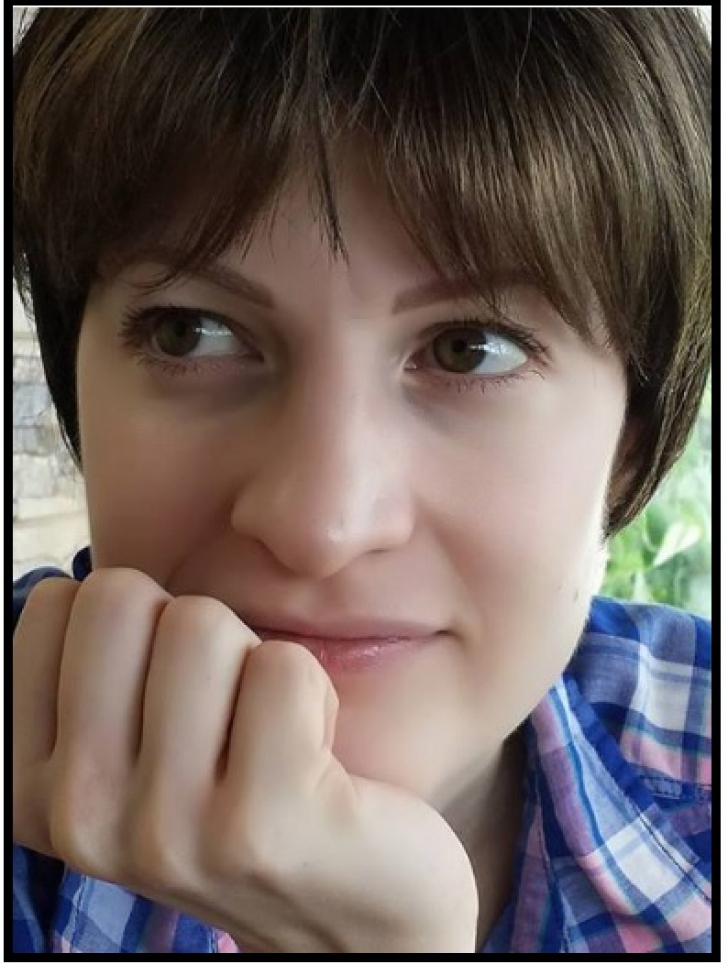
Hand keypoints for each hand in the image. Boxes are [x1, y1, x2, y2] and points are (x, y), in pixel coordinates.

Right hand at [13, 569, 478, 952]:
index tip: (168, 696)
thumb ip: (101, 671)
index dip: (139, 623)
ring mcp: (166, 828)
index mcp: (40, 782)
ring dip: (256, 662)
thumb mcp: (144, 749)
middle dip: (194, 629)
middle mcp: (81, 812)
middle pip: (121, 599)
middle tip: (227, 707)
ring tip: (270, 736)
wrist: (348, 924)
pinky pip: (282, 668)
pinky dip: (313, 690)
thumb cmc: (247, 798)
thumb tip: (79, 573)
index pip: (58, 605)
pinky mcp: (259, 826)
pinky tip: (316, 758)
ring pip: (203, 625)